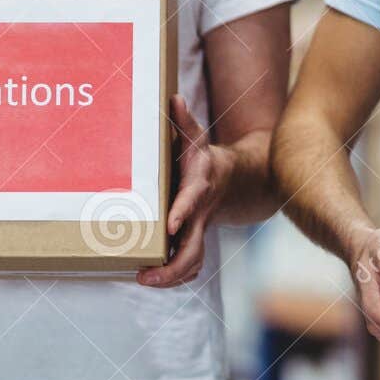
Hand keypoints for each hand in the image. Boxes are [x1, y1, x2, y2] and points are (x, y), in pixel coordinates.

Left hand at [139, 95, 222, 287]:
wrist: (234, 180)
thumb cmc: (204, 157)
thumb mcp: (195, 137)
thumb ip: (184, 121)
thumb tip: (173, 99)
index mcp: (199, 187)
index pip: (191, 201)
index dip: (182, 212)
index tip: (172, 226)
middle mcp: (200, 214)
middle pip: (193, 249)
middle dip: (172, 267)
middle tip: (145, 276)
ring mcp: (198, 231)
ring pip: (192, 262)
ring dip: (170, 277)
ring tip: (145, 281)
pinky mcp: (194, 240)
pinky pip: (188, 264)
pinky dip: (173, 275)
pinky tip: (153, 279)